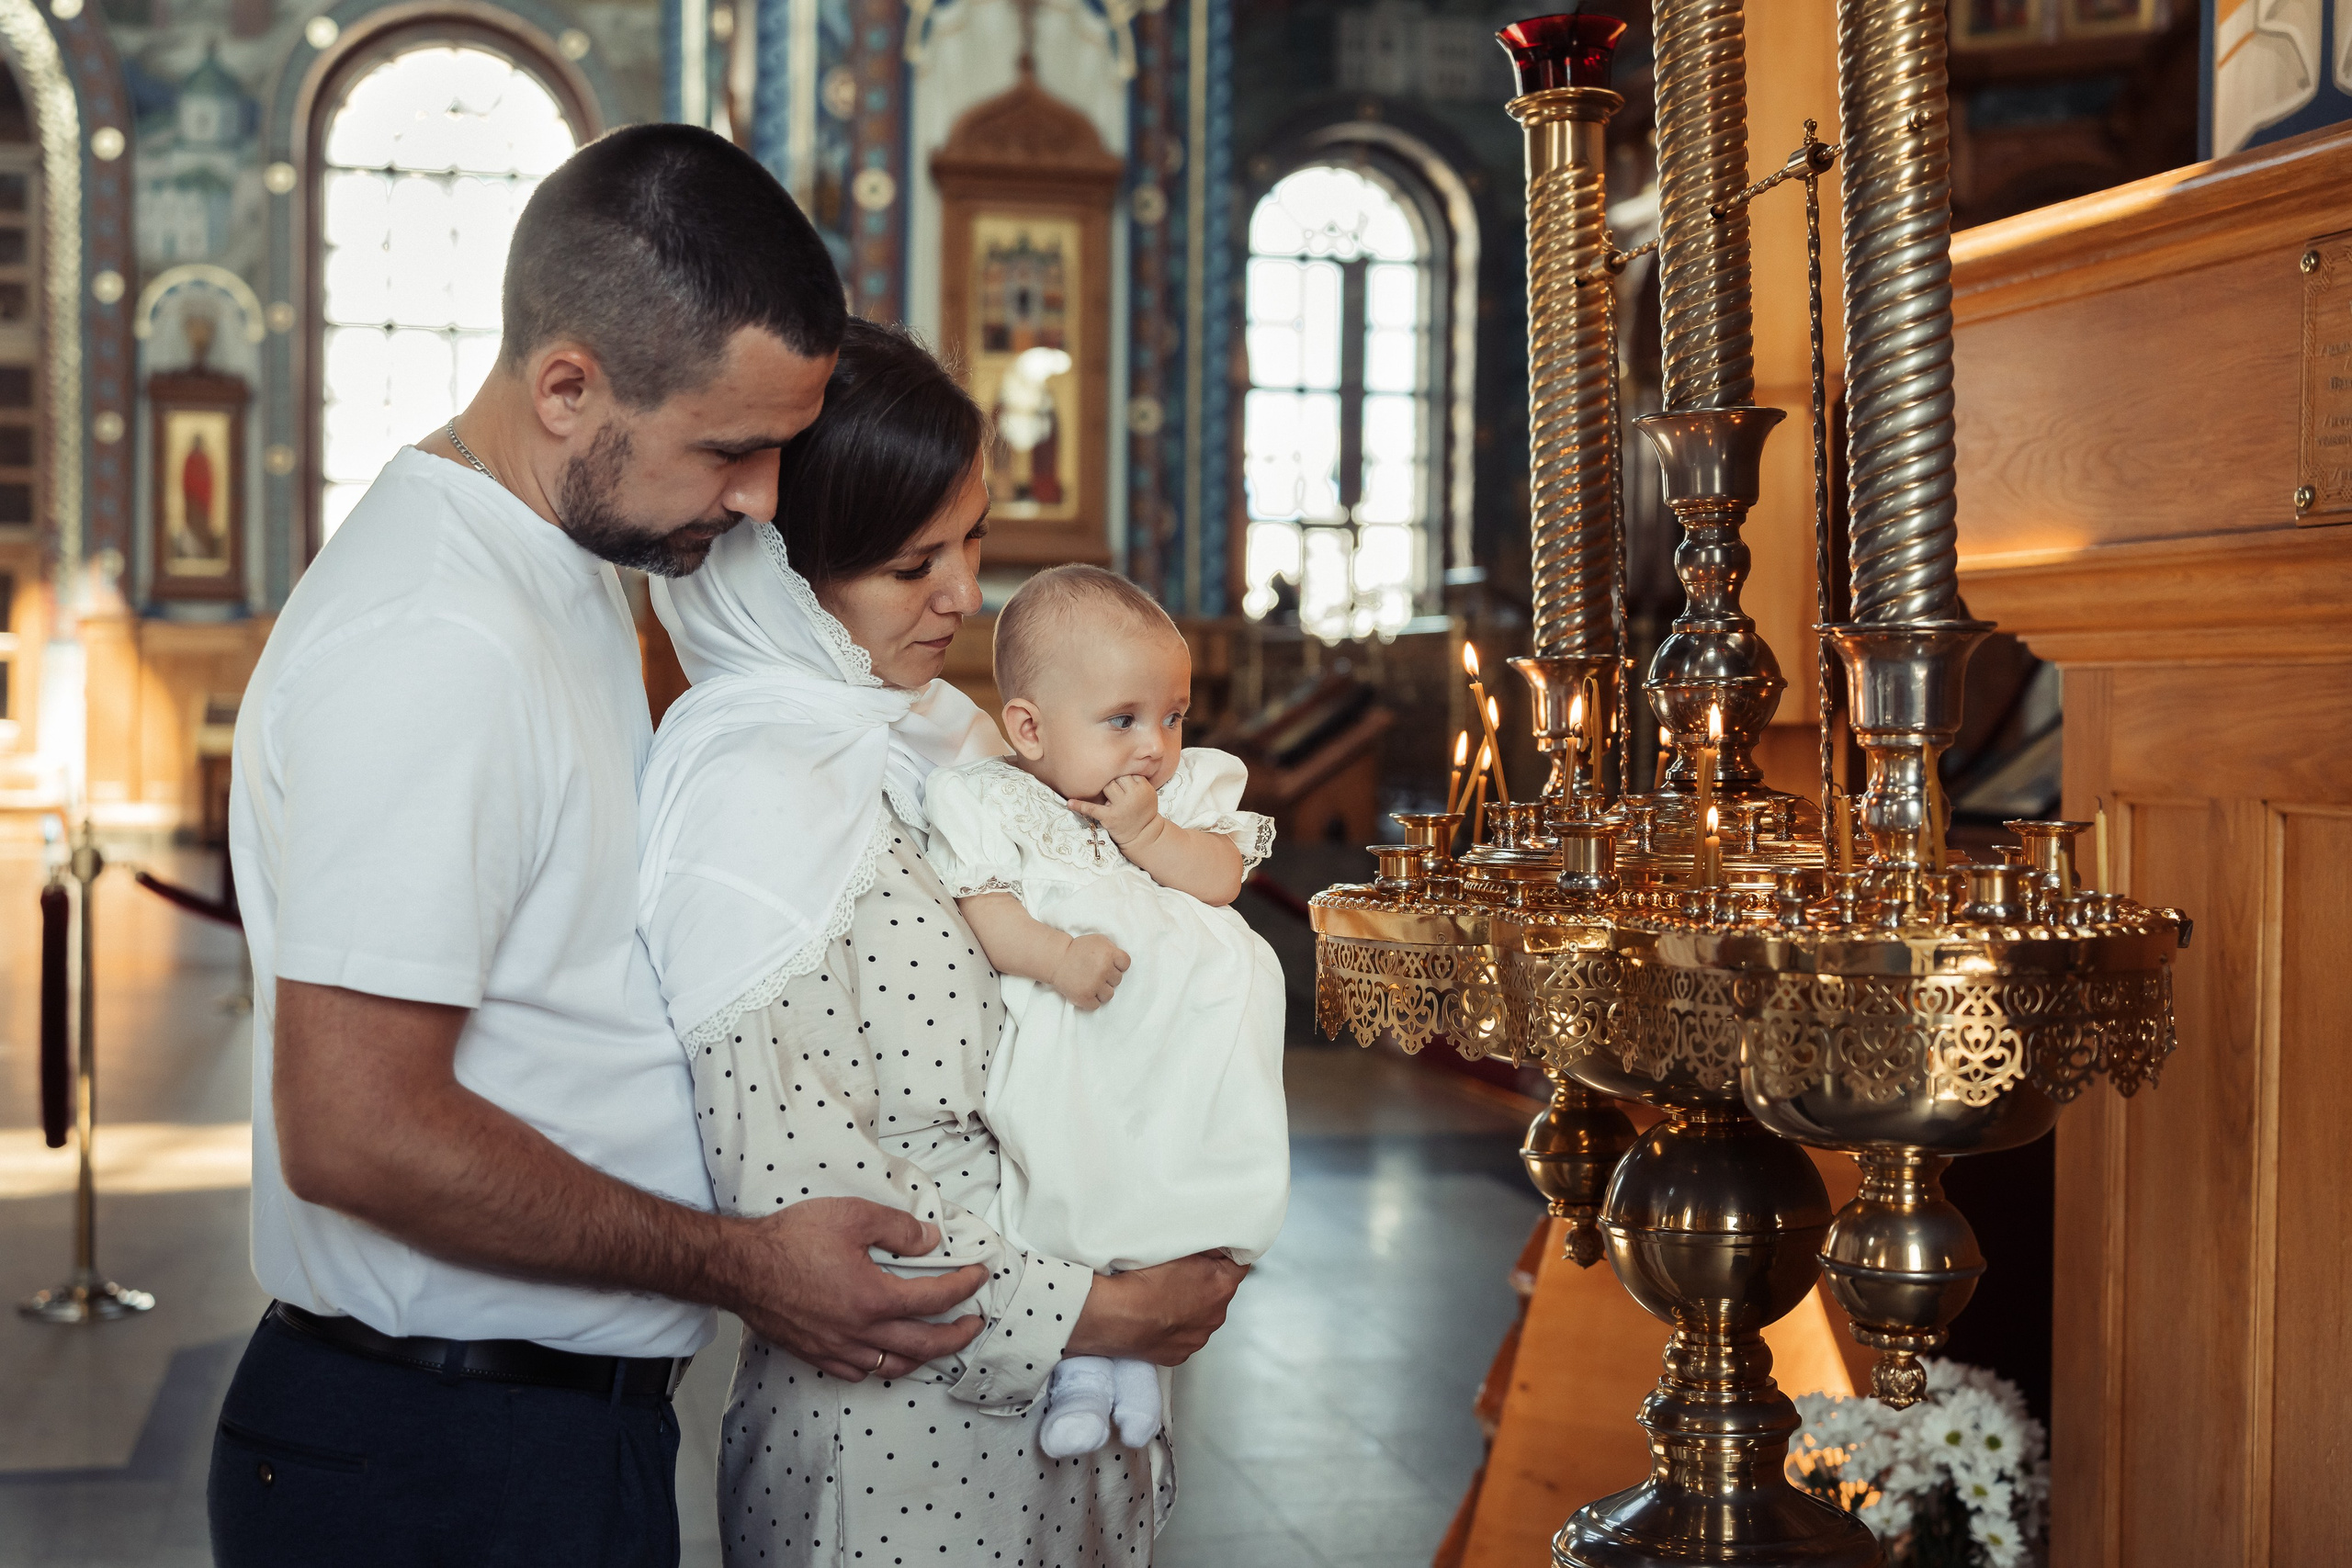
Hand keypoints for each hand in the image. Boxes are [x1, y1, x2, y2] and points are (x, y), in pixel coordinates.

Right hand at [715, 1196, 988, 1381]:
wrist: (740, 1268)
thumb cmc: (789, 1240)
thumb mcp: (852, 1216)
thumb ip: (898, 1229)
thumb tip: (930, 1241)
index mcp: (875, 1298)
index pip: (936, 1299)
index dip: (965, 1286)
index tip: (979, 1275)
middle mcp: (861, 1332)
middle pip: (926, 1345)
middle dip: (958, 1335)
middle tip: (975, 1322)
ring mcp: (838, 1349)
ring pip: (895, 1365)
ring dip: (924, 1355)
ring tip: (938, 1341)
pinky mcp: (818, 1356)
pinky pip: (861, 1372)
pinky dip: (883, 1365)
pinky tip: (887, 1352)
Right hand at [1048, 933, 1129, 1009]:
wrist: (1056, 960)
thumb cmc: (1078, 950)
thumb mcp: (1098, 941)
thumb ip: (1112, 949)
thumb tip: (1121, 961)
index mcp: (1108, 954)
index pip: (1126, 964)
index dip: (1118, 965)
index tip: (1108, 965)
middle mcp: (1103, 969)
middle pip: (1117, 980)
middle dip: (1107, 977)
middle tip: (1094, 972)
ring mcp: (1094, 985)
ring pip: (1109, 995)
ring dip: (1101, 991)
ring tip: (1090, 983)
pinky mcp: (1084, 997)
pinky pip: (1096, 1005)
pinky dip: (1090, 1001)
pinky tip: (1084, 991)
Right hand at [1065, 1251, 1247, 1365]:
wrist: (1113, 1313)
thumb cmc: (1142, 1280)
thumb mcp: (1180, 1247)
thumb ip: (1206, 1245)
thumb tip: (1216, 1244)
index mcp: (1221, 1286)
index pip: (1239, 1263)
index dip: (1226, 1253)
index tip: (1214, 1250)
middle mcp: (1215, 1316)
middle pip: (1219, 1290)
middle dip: (1205, 1280)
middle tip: (1180, 1271)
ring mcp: (1197, 1338)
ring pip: (1201, 1315)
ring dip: (1189, 1305)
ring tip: (1163, 1295)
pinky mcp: (1178, 1354)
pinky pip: (1182, 1335)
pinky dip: (1173, 1325)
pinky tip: (1156, 1315)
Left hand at [1068, 775, 1161, 846]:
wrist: (1144, 835)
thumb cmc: (1143, 810)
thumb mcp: (1148, 792)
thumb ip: (1137, 778)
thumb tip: (1117, 762)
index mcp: (1143, 786)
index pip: (1127, 772)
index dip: (1122, 778)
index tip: (1120, 782)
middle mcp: (1133, 795)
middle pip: (1116, 777)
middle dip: (1113, 782)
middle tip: (1115, 791)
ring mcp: (1120, 806)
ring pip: (1106, 787)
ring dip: (1105, 791)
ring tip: (1110, 799)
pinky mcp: (1110, 817)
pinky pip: (1092, 808)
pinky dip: (1079, 806)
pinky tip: (1070, 803)